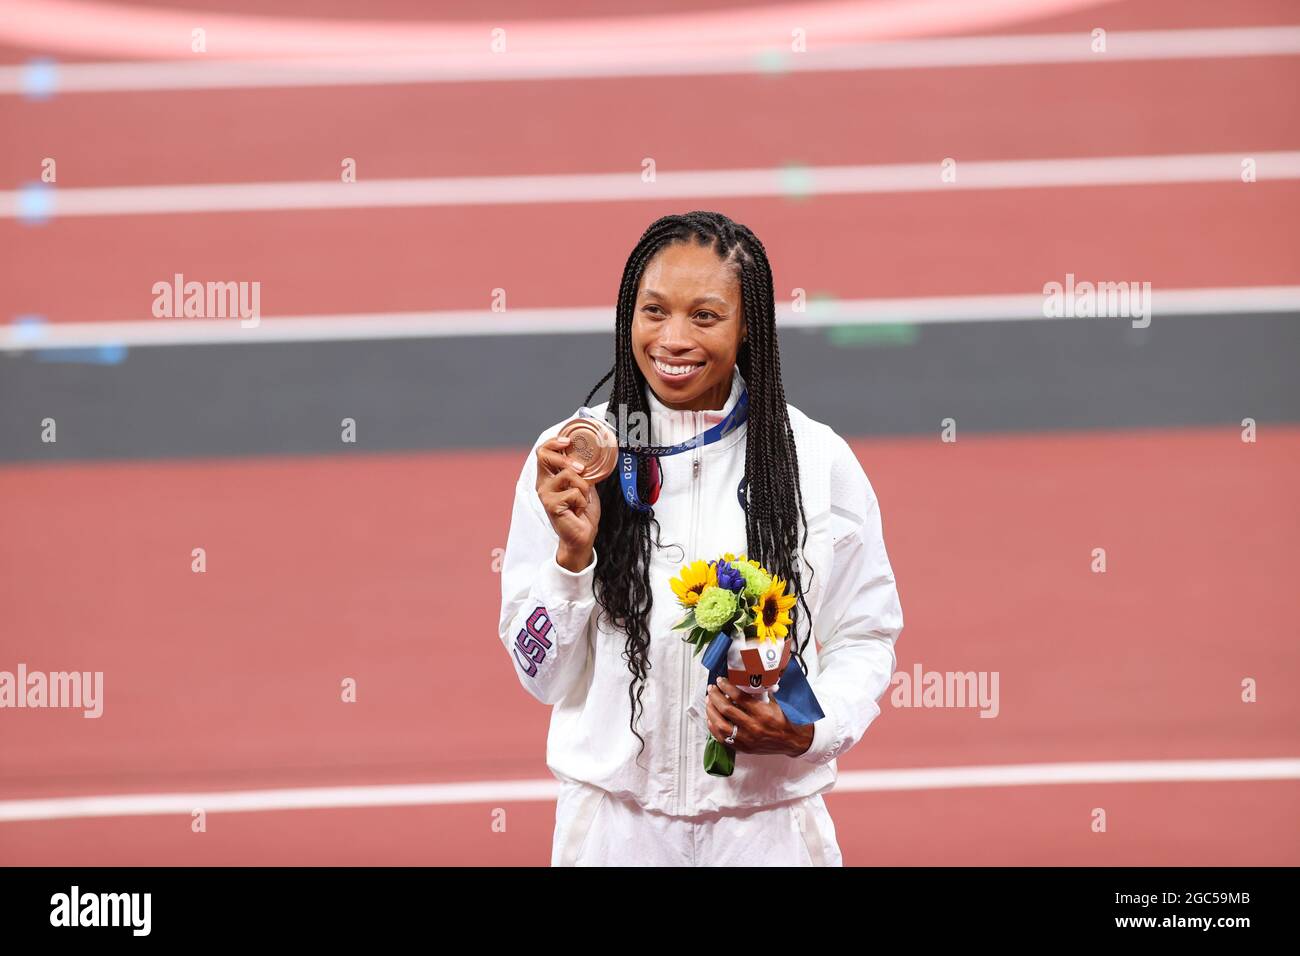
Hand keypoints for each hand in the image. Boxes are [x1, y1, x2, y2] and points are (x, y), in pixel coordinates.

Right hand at [535, 436, 601, 568]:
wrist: (582, 535)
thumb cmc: (581, 511)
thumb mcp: (583, 484)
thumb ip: (580, 470)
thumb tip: (589, 454)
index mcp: (549, 476)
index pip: (542, 452)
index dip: (554, 442)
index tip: (568, 441)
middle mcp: (543, 483)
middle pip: (544, 456)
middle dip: (566, 459)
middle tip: (581, 469)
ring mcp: (545, 494)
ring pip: (567, 474)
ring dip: (583, 486)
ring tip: (582, 499)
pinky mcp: (551, 505)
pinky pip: (574, 492)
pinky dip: (583, 501)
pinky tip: (578, 510)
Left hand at [705, 676, 814, 756]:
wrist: (791, 741)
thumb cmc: (783, 719)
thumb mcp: (774, 702)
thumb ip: (760, 692)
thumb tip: (746, 678)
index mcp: (762, 713)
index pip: (738, 698)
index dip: (726, 687)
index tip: (720, 681)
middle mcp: (753, 727)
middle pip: (727, 710)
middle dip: (715, 697)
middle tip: (711, 689)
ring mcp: (747, 739)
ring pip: (721, 725)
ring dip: (711, 712)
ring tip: (708, 702)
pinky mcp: (743, 748)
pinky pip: (723, 739)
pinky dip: (714, 728)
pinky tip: (710, 719)